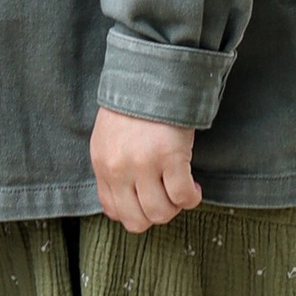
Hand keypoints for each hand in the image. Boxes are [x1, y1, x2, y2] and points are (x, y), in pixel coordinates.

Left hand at [90, 109, 202, 234]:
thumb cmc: (132, 108)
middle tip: (166, 199)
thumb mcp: (109, 140)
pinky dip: (192, 198)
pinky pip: (183, 196)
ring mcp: (144, 164)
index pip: (112, 210)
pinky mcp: (170, 157)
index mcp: (102, 164)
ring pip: (160, 213)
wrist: (151, 76)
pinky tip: (194, 187)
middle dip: (155, 215)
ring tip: (180, 191)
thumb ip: (114, 169)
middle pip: (136, 220)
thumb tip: (126, 202)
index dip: (134, 213)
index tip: (147, 202)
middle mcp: (119, 168)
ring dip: (175, 207)